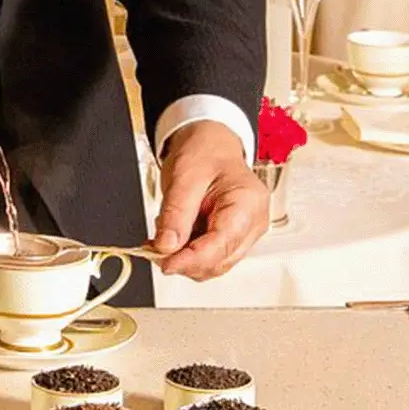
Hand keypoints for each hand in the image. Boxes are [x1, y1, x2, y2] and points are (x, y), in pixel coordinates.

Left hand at [149, 121, 268, 279]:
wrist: (211, 145)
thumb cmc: (205, 153)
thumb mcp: (184, 176)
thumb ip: (175, 214)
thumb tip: (166, 247)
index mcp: (248, 203)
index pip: (221, 245)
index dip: (191, 260)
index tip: (165, 263)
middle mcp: (253, 222)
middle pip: (219, 261)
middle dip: (185, 261)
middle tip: (154, 249)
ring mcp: (246, 233)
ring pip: (214, 264)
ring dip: (184, 259)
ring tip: (163, 238)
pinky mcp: (234, 238)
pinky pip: (210, 256)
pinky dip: (188, 253)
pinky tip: (174, 237)